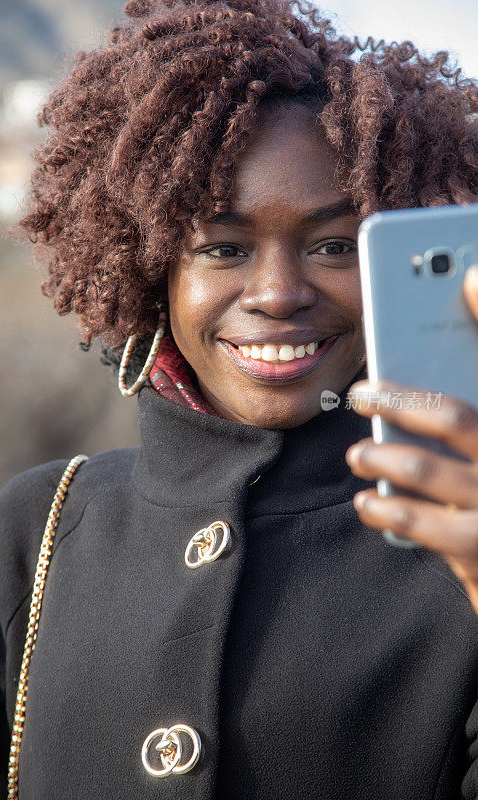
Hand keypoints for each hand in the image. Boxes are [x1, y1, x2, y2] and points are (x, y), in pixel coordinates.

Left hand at [345, 265, 477, 613]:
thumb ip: (466, 378)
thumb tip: (467, 284)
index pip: (477, 374)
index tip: (446, 288)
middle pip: (455, 416)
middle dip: (398, 401)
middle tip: (361, 395)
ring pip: (426, 469)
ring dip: (380, 456)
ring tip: (358, 455)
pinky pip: (421, 526)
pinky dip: (385, 511)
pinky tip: (368, 503)